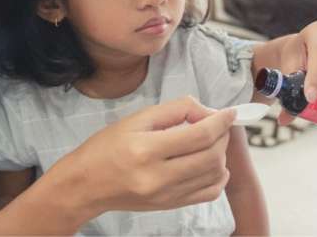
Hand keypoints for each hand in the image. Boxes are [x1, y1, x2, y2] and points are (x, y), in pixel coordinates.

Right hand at [58, 96, 235, 221]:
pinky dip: (218, 177)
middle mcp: (159, 177)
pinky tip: (213, 163)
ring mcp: (166, 196)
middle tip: (219, 123)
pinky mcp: (170, 206)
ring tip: (213, 140)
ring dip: (222, 153)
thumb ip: (175, 110)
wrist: (86, 184)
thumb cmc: (107, 146)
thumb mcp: (138, 118)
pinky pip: (208, 194)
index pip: (200, 135)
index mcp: (148, 149)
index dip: (221, 121)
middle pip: (211, 155)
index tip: (229, 112)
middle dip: (223, 135)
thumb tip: (206, 111)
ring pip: (214, 175)